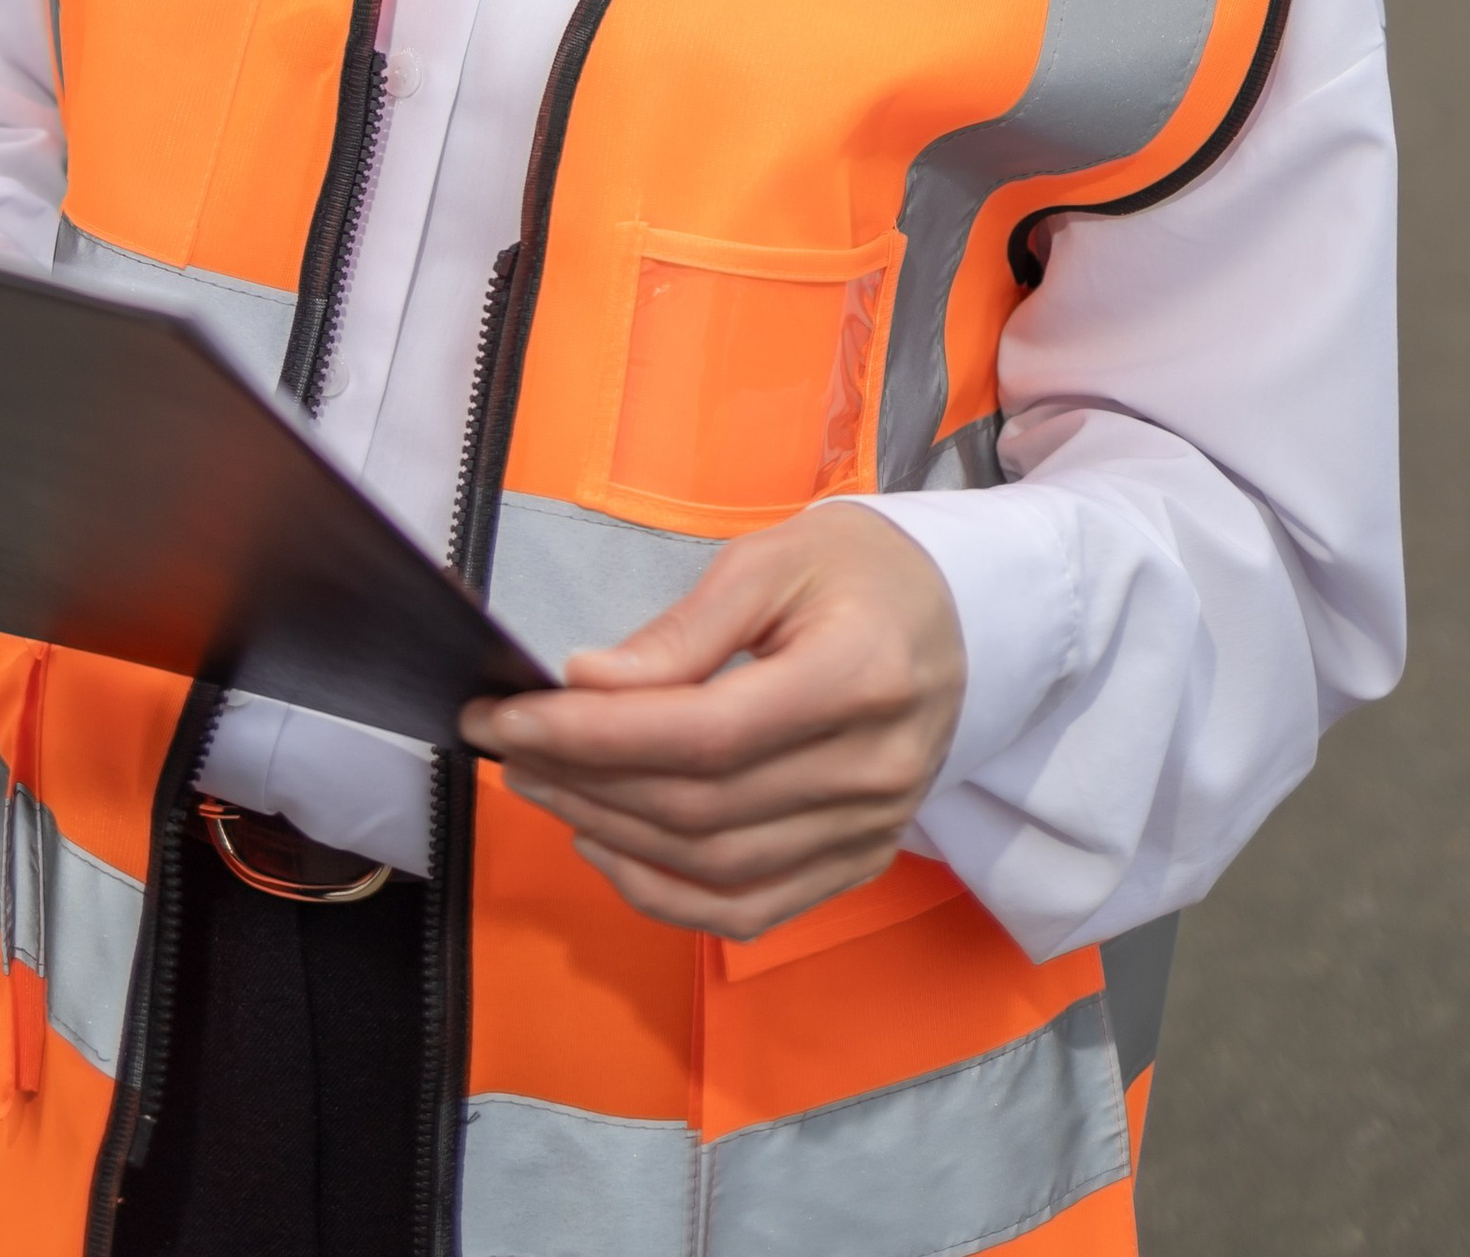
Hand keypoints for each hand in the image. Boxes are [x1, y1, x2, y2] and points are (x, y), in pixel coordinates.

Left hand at [459, 499, 963, 941]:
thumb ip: (682, 631)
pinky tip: (606, 848)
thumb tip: (587, 684)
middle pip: (701, 806)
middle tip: (508, 746)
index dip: (596, 735)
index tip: (511, 716)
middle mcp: (873, 771)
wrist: (961, 619)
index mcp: (859, 676)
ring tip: (541, 788)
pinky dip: (664, 896)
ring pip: (714, 867)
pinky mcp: (857, 865)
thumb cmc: (858, 572)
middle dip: (584, 782)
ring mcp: (871, 831)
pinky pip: (749, 909)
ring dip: (609, 836)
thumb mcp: (772, 560)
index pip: (706, 731)